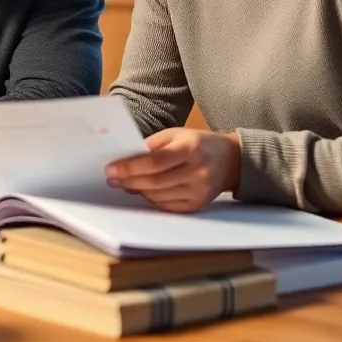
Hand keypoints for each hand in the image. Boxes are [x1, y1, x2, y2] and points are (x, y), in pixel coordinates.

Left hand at [106, 129, 240, 212]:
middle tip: (111, 178)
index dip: (130, 167)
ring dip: (138, 190)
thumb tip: (126, 160)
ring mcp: (199, 192)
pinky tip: (143, 190)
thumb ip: (152, 145)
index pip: (155, 162)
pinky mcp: (197, 206)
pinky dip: (151, 199)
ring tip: (124, 183)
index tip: (111, 169)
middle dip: (129, 180)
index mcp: (190, 149)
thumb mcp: (176, 134)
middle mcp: (197, 172)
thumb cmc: (198, 143)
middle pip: (155, 182)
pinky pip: (167, 206)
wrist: (231, 160)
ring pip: (159, 196)